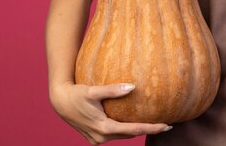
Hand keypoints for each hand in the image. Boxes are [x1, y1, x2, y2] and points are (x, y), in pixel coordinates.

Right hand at [50, 82, 171, 144]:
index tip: (166, 126)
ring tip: (154, 124)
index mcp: (103, 127)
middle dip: (147, 130)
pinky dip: (125, 130)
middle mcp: (101, 136)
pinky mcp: (94, 136)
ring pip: (122, 136)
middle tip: (166, 125)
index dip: (151, 128)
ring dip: (136, 131)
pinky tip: (134, 122)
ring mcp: (97, 138)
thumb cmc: (76, 94)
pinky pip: (115, 134)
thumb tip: (133, 87)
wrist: (59, 102)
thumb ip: (113, 90)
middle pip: (130, 135)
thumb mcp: (93, 90)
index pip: (133, 130)